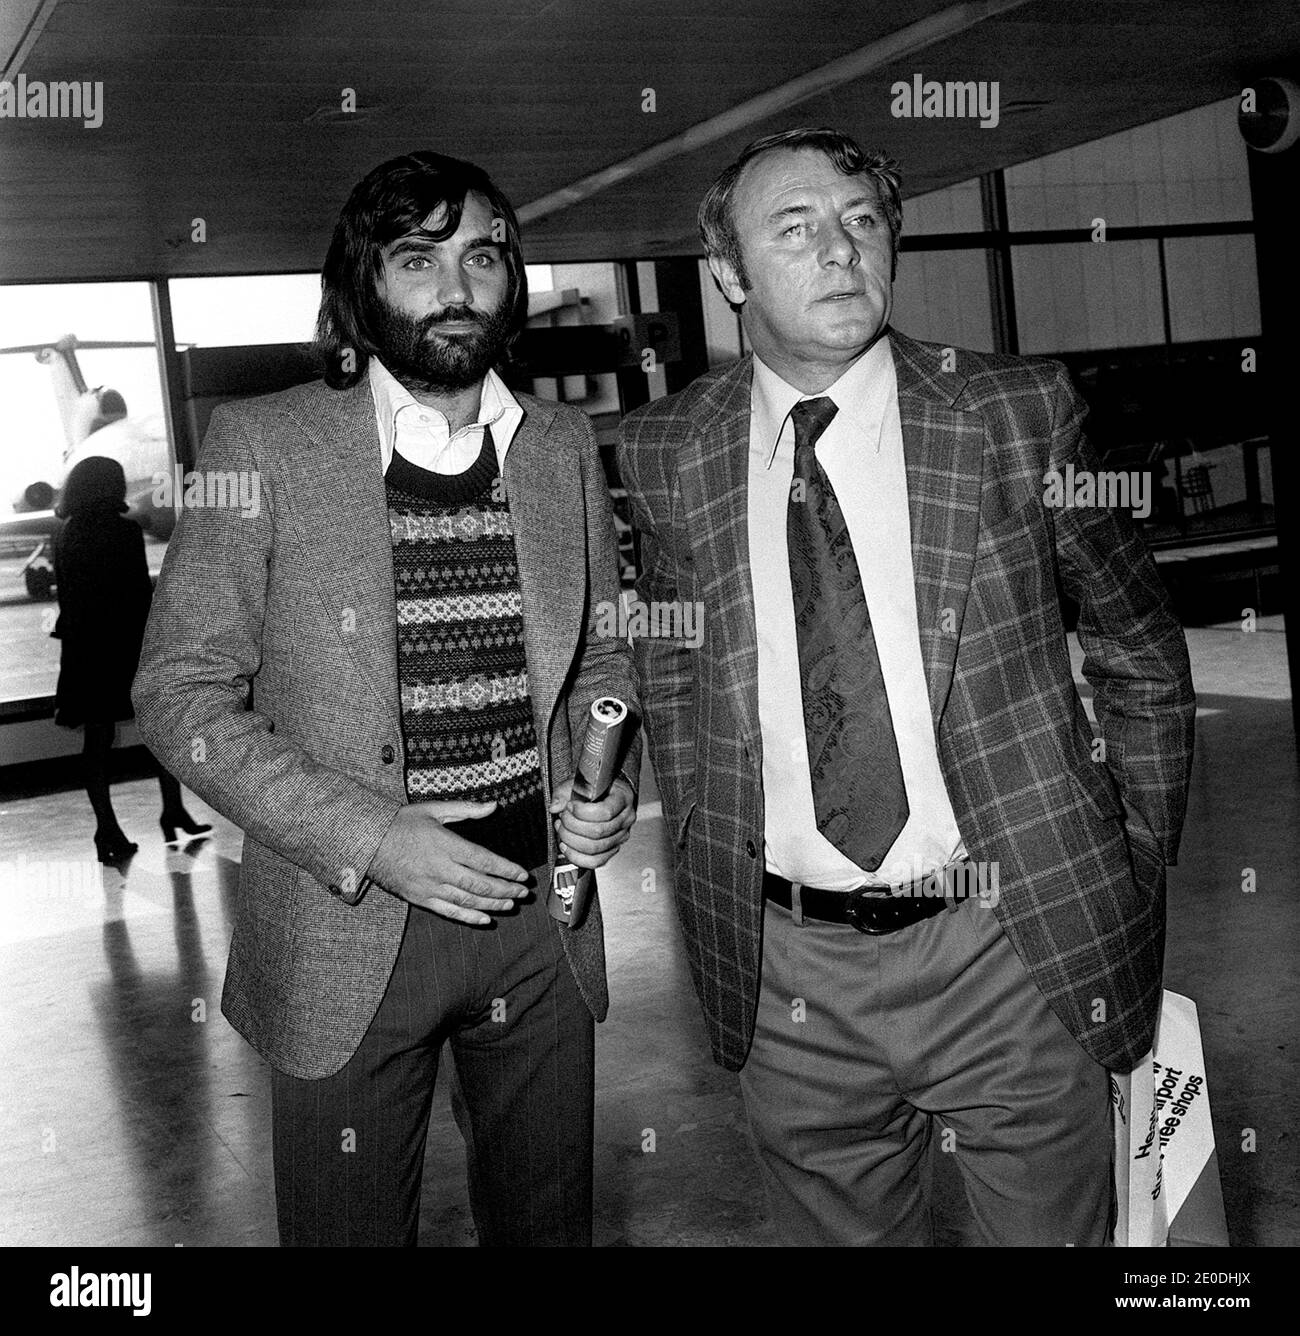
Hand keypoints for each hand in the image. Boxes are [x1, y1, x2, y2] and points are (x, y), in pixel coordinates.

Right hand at [367, 800, 529, 924]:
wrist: (367, 841)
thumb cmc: (401, 823)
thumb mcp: (433, 809)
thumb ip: (466, 809)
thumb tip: (493, 806)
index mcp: (446, 844)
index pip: (484, 860)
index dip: (506, 870)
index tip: (522, 875)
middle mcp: (440, 868)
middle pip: (479, 884)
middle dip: (505, 890)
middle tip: (523, 893)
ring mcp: (429, 886)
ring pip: (467, 900)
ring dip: (492, 904)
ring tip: (510, 905)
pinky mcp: (419, 898)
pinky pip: (448, 911)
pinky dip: (468, 917)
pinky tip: (485, 919)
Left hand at [550, 777, 635, 869]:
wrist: (607, 795)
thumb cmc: (596, 788)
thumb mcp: (581, 782)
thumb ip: (565, 791)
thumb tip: (555, 806)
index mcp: (623, 798)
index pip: (605, 812)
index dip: (582, 812)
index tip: (570, 806)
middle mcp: (625, 819)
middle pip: (598, 832)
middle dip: (572, 826)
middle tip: (562, 818)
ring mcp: (621, 836)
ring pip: (595, 848)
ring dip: (571, 840)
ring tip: (561, 829)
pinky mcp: (612, 849)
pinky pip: (596, 861)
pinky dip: (576, 857)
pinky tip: (566, 846)